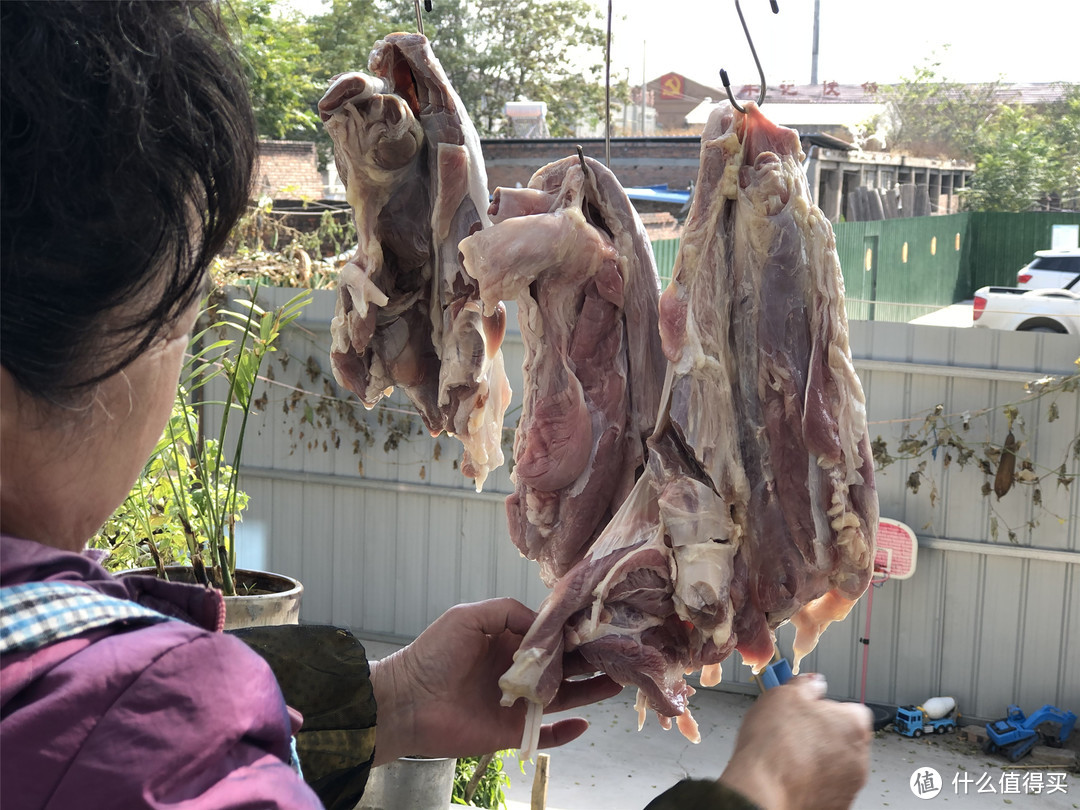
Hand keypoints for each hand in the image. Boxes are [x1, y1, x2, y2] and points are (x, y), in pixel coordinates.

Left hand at [369, 598, 620, 763]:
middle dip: (591, 659)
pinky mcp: (510, 731)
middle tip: (621, 653)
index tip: (599, 624)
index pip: (550, 635)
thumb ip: (509, 612)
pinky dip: (565, 733)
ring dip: (590, 691)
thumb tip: (546, 624)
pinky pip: (545, 734)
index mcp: (508, 641)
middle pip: (564, 665)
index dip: (573, 630)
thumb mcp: (470, 616)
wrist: (407, 700)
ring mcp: (516, 702)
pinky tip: (585, 725)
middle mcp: (517, 670)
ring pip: (562, 696)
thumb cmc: (434, 653)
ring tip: (617, 682)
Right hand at [718, 674, 871, 809]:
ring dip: (818, 758)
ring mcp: (849, 786)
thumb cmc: (774, 747)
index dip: (827, 707)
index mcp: (853, 725)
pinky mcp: (836, 805)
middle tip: (795, 730)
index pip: (852, 709)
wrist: (762, 792)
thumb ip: (805, 684)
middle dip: (823, 733)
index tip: (809, 708)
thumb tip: (814, 683)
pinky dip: (812, 780)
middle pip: (845, 738)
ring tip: (788, 754)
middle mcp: (859, 757)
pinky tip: (789, 774)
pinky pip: (826, 786)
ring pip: (836, 764)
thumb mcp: (782, 696)